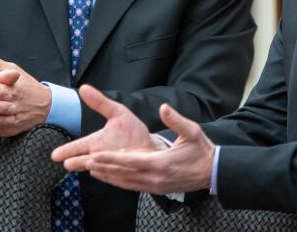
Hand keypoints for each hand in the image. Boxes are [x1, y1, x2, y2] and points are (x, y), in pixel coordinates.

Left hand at [51, 85, 214, 194]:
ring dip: (107, 175)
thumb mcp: (192, 131)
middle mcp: (155, 178)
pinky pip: (132, 186)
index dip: (111, 159)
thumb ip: (175, 120)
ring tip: (90, 169)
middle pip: (123, 174)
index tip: (95, 155)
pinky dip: (117, 182)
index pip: (130, 161)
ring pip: (125, 182)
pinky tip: (108, 177)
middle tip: (83, 162)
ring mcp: (155, 186)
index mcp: (161, 163)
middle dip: (103, 168)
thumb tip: (163, 107)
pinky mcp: (156, 189)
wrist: (212, 172)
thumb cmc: (201, 150)